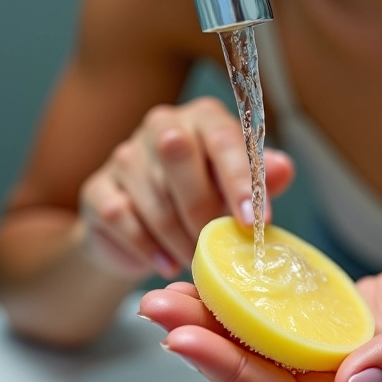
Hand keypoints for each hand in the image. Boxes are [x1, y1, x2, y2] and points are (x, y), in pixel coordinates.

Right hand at [79, 97, 293, 280]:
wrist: (145, 229)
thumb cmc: (205, 199)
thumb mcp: (239, 190)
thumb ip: (261, 178)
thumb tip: (283, 168)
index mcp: (203, 118)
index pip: (223, 138)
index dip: (240, 180)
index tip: (255, 222)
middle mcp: (161, 125)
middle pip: (179, 155)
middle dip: (204, 210)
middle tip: (220, 246)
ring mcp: (124, 155)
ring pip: (153, 196)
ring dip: (179, 237)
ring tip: (197, 260)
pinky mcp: (97, 189)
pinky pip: (121, 218)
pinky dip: (148, 247)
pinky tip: (166, 263)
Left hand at [139, 248, 381, 381]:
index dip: (241, 376)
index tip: (188, 343)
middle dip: (211, 351)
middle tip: (157, 310)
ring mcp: (352, 368)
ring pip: (273, 355)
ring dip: (221, 327)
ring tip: (169, 294)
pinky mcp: (346, 335)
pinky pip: (291, 328)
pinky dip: (253, 309)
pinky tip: (219, 286)